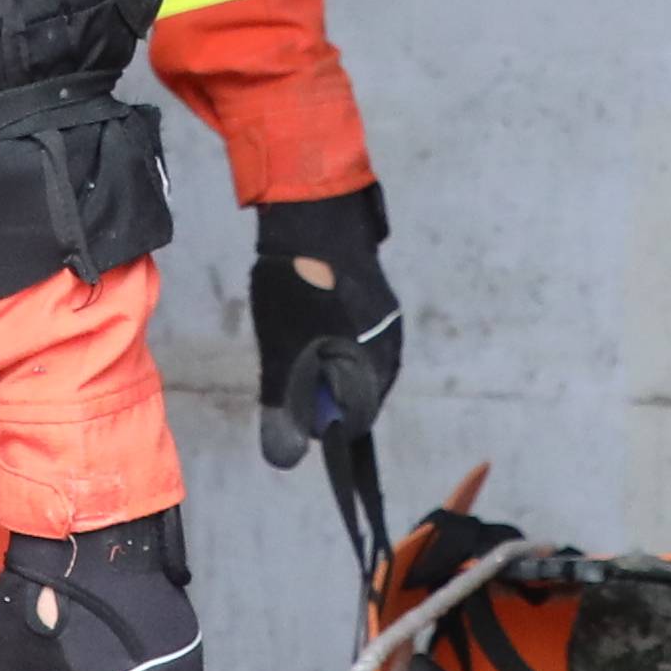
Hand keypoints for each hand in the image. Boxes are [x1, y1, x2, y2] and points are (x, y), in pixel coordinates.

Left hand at [248, 187, 402, 468]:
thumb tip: (285, 458)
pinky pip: (358, 336)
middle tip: (288, 383)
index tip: (294, 416)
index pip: (356, 419)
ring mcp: (385, 319)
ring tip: (293, 352)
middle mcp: (389, 345)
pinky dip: (333, 343)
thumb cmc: (297, 285)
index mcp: (374, 364)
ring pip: (357, 362)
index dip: (322, 424)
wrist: (314, 212)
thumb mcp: (281, 351)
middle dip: (323, 395)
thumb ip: (284, 403)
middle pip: (358, 392)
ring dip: (326, 367)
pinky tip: (307, 327)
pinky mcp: (375, 298)